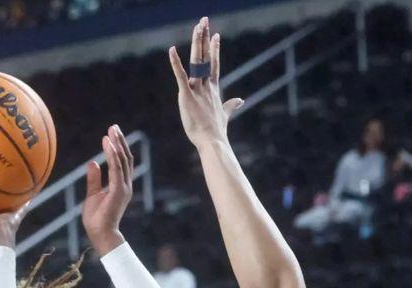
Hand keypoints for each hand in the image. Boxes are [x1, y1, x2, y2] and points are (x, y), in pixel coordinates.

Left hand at [81, 124, 132, 253]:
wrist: (101, 234)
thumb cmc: (96, 219)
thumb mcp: (92, 194)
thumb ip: (94, 179)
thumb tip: (92, 163)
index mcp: (120, 186)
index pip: (122, 163)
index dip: (118, 148)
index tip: (112, 134)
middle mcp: (125, 185)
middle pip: (125, 158)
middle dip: (120, 141)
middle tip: (114, 127)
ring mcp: (123, 187)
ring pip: (123, 161)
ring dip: (117, 144)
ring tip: (111, 131)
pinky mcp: (118, 190)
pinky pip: (116, 168)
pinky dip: (112, 155)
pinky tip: (108, 144)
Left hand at [169, 17, 244, 150]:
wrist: (213, 142)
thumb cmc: (217, 132)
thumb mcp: (225, 114)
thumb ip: (231, 105)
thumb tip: (240, 100)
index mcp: (213, 89)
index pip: (213, 64)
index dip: (214, 49)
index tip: (215, 35)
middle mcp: (206, 86)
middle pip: (205, 56)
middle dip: (205, 38)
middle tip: (204, 21)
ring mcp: (197, 89)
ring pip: (196, 61)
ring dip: (197, 42)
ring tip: (198, 26)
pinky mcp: (186, 95)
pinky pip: (181, 76)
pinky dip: (176, 63)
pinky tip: (171, 50)